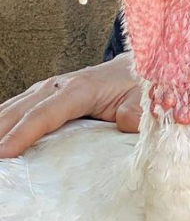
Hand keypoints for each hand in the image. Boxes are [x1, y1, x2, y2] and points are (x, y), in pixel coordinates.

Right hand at [0, 53, 141, 157]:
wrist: (134, 66)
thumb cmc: (137, 84)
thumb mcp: (145, 97)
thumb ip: (136, 111)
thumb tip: (126, 122)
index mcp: (81, 89)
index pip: (44, 114)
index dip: (22, 134)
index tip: (3, 154)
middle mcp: (58, 86)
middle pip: (19, 112)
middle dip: (0, 134)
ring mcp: (47, 89)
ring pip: (11, 109)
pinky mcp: (43, 95)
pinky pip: (15, 109)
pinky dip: (2, 122)